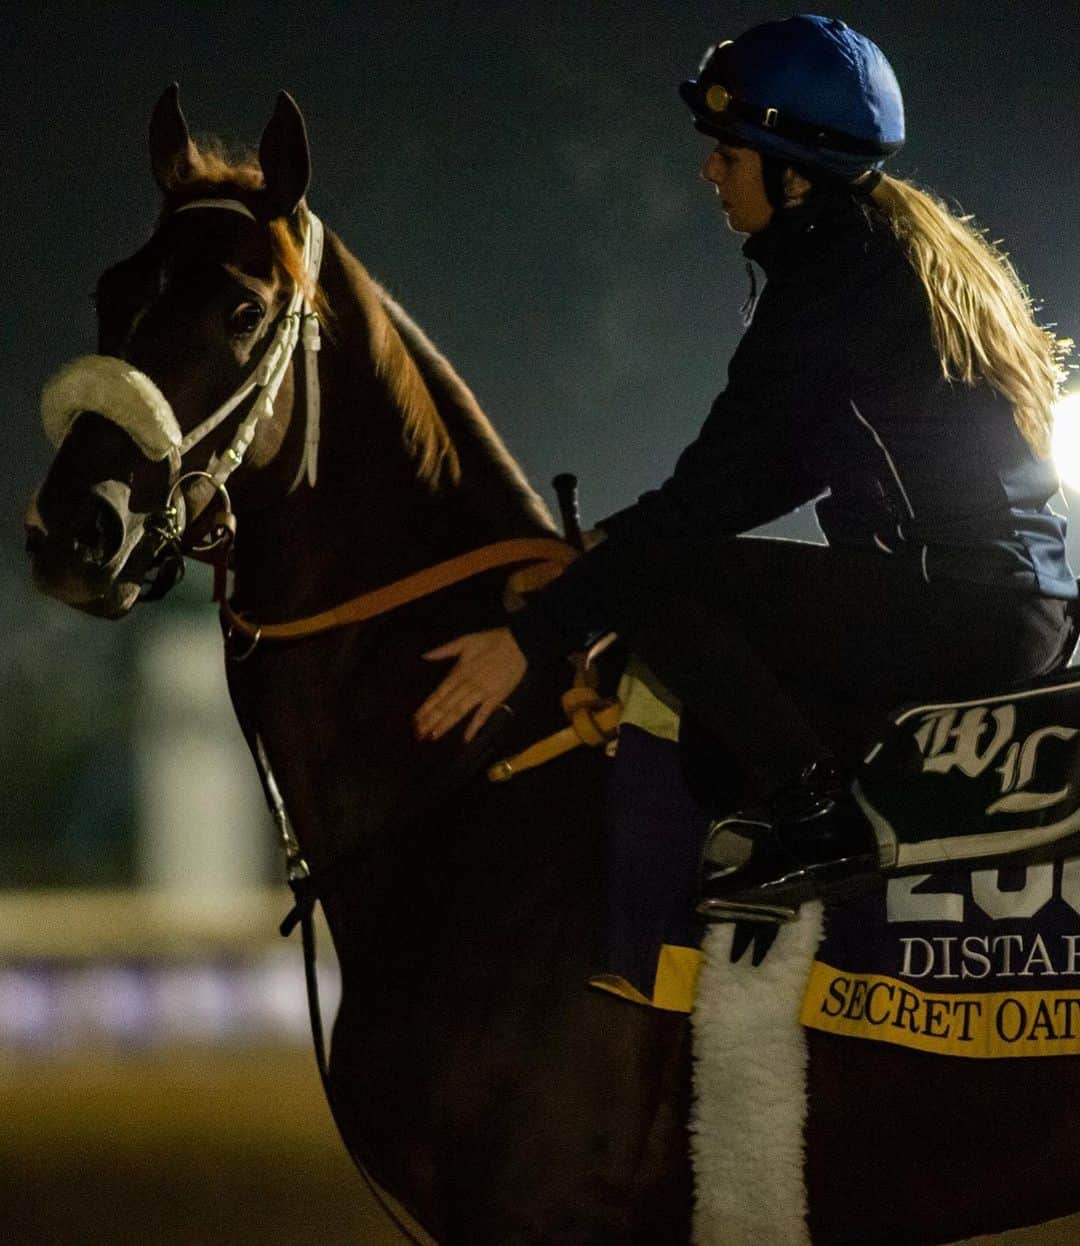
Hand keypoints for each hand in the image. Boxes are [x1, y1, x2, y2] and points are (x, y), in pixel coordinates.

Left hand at [414, 627, 527, 742]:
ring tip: (434, 735)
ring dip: (446, 724)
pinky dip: (475, 726)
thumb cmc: (491, 641)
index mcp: (459, 671)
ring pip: (460, 711)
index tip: (416, 719)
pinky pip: (483, 714)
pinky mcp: (496, 697)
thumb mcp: (465, 641)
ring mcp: (482, 692)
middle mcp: (467, 684)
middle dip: (431, 720)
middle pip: (446, 705)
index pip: (439, 693)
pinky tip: (466, 738)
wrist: (518, 643)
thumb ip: (444, 650)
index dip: (426, 707)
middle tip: (419, 734)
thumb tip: (425, 656)